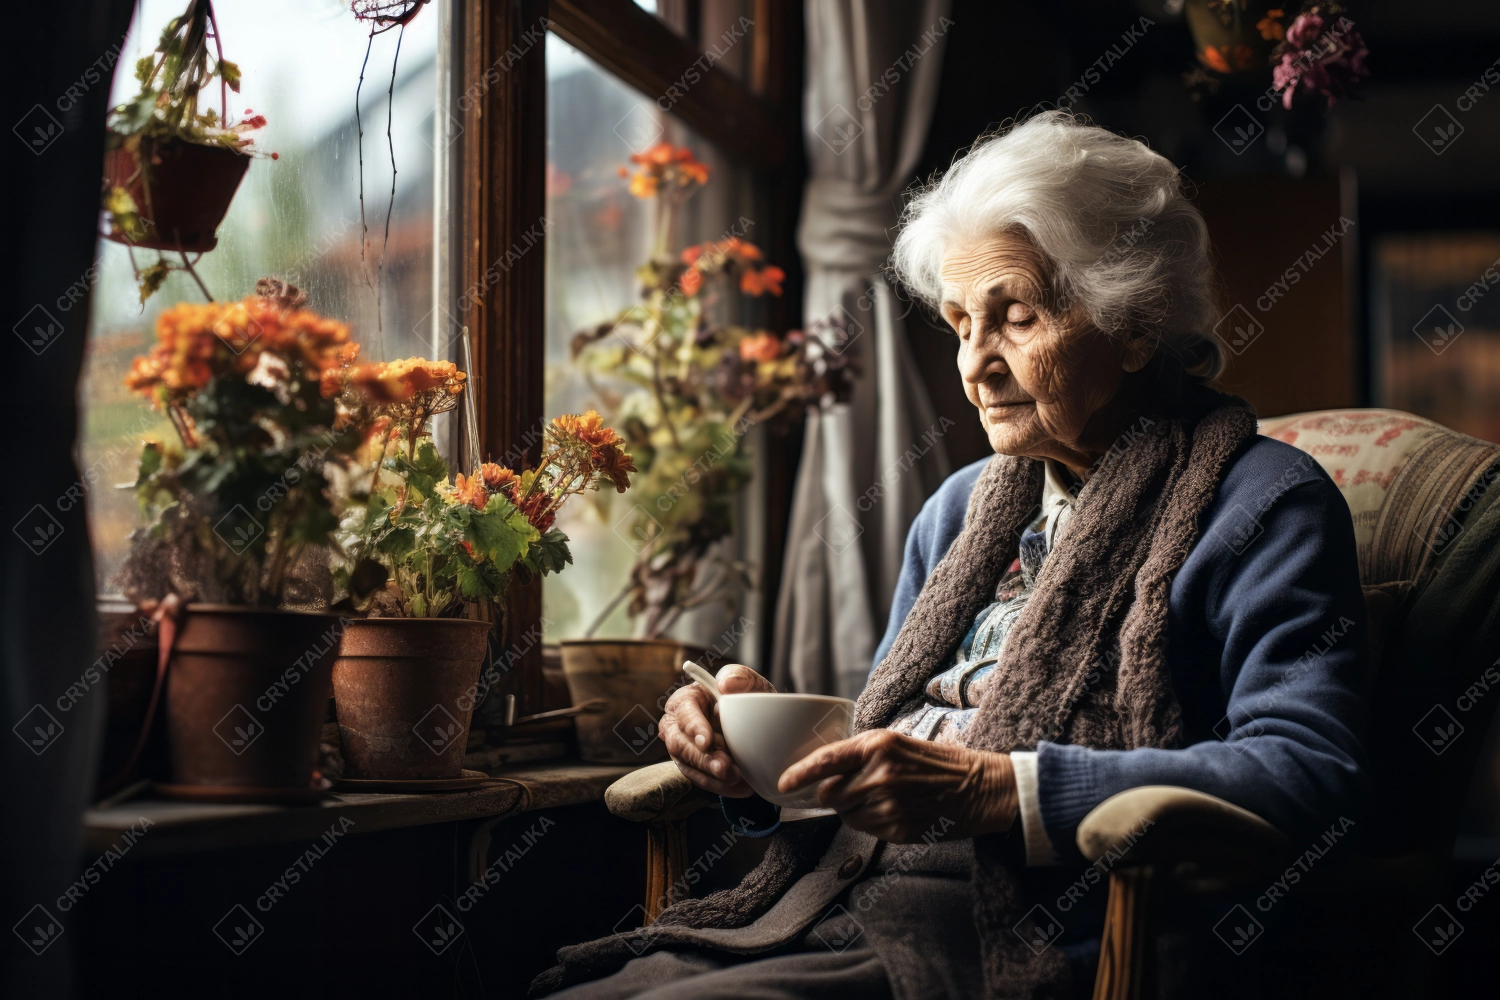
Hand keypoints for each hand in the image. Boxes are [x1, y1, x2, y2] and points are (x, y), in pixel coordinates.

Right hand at [659, 664, 773, 796]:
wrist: (759, 727)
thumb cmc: (748, 701)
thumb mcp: (752, 685)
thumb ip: (741, 677)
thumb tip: (725, 683)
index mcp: (688, 699)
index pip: (684, 711)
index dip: (693, 726)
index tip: (707, 741)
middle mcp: (677, 725)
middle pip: (679, 743)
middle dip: (702, 758)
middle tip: (726, 768)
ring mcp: (682, 749)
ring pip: (687, 765)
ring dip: (710, 775)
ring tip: (736, 778)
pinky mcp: (692, 768)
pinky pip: (701, 781)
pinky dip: (720, 786)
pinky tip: (739, 786)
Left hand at [778, 730, 1017, 842]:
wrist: (976, 787)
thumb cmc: (934, 762)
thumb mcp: (895, 743)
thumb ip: (858, 754)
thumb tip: (822, 773)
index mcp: (877, 745)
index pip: (825, 761)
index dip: (799, 774)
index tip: (782, 783)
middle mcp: (879, 774)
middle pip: (829, 795)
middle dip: (833, 795)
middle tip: (855, 788)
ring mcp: (888, 804)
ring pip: (845, 815)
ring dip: (853, 810)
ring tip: (882, 799)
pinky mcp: (896, 829)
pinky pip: (864, 829)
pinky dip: (871, 823)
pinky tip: (894, 812)